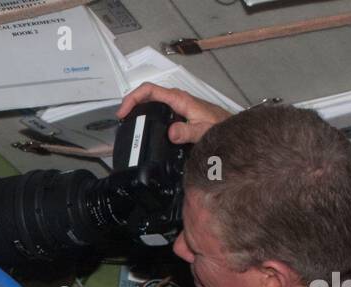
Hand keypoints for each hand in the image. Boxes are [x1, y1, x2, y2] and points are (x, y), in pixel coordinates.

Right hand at [117, 83, 231, 144]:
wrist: (229, 127)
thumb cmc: (219, 126)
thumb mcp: (203, 131)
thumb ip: (188, 132)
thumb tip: (170, 132)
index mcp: (179, 99)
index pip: (150, 90)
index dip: (133, 98)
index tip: (123, 112)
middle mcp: (175, 99)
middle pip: (147, 94)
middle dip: (131, 103)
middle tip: (121, 120)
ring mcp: (176, 105)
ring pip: (151, 101)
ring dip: (137, 109)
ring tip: (127, 124)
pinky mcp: (177, 112)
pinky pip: (157, 109)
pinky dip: (146, 115)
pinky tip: (143, 127)